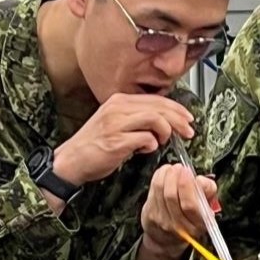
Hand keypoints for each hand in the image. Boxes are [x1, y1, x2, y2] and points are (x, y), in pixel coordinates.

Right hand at [53, 93, 194, 185]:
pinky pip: (145, 138)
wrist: (71, 160)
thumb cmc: (95, 145)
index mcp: (119, 101)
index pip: (156, 99)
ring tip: (164, 140)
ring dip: (166, 131)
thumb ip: (137, 119)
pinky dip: (152, 144)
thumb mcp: (116, 123)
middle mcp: (117, 108)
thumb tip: (164, 122)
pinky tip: (147, 149)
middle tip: (188, 131)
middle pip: (159, 107)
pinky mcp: (116, 141)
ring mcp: (116, 124)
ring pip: (155, 119)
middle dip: (179, 120)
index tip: (188, 119)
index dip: (176, 109)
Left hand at [137, 164, 219, 259]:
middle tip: (180, 167)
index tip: (189, 172)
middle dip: (175, 176)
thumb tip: (200, 179)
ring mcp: (162, 220)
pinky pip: (153, 190)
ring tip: (173, 168)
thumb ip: (208, 192)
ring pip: (160, 190)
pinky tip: (164, 172)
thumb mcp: (207, 208)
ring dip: (166, 174)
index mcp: (197, 224)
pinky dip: (158, 177)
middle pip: (172, 196)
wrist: (168, 240)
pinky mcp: (150, 214)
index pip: (190, 204)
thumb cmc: (190, 220)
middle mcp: (178, 225)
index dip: (188, 185)